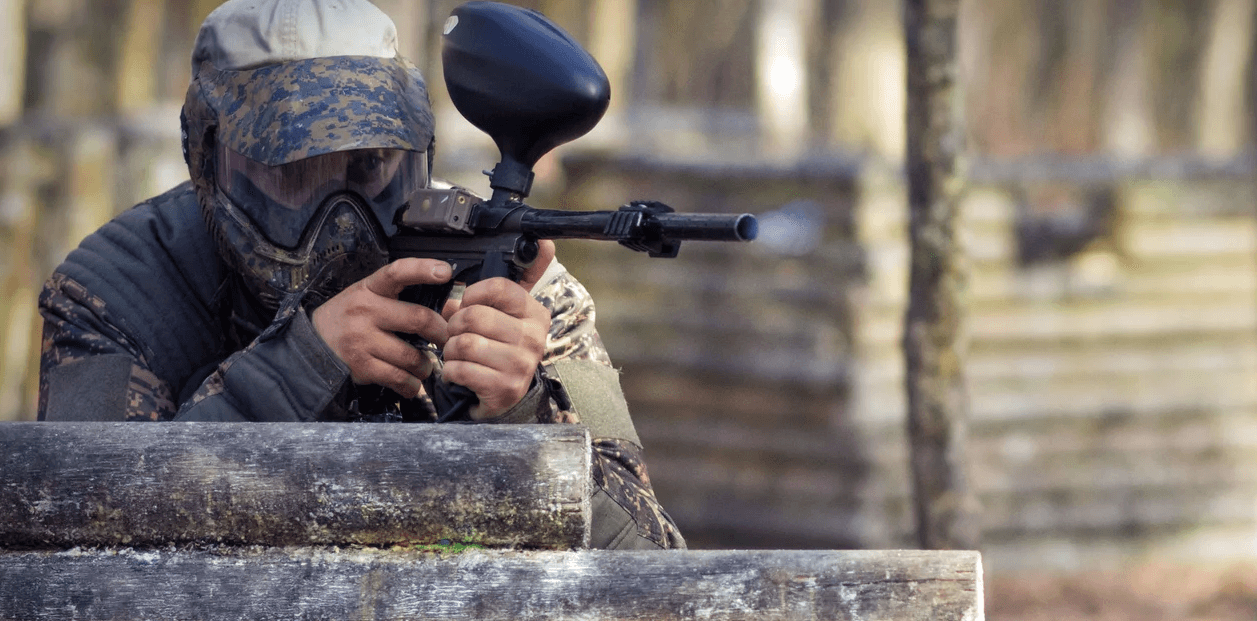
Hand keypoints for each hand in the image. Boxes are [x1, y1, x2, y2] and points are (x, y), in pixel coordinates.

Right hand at [312, 258, 452, 397]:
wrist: (312, 346)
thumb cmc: (351, 318)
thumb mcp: (369, 297)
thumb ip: (403, 298)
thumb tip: (451, 308)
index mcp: (370, 288)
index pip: (397, 272)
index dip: (423, 269)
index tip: (445, 271)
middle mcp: (365, 310)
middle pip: (419, 319)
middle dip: (441, 334)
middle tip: (447, 340)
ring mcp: (361, 339)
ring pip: (412, 356)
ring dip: (426, 366)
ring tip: (424, 366)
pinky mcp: (360, 365)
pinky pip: (398, 378)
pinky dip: (412, 385)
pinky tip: (411, 383)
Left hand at [441, 241, 554, 419]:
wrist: (504, 397)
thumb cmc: (499, 348)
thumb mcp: (508, 313)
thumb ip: (519, 279)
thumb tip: (545, 244)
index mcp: (535, 313)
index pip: (498, 287)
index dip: (472, 293)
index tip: (468, 302)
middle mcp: (533, 338)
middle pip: (473, 316)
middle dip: (454, 326)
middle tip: (458, 334)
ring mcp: (521, 364)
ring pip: (463, 343)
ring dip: (451, 350)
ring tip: (460, 354)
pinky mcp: (505, 388)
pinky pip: (460, 369)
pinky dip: (452, 371)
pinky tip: (461, 373)